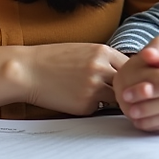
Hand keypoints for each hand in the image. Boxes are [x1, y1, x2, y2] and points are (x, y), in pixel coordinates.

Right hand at [12, 43, 126, 115]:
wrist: (27, 71)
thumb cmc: (53, 59)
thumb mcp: (83, 50)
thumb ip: (104, 59)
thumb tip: (124, 70)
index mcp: (102, 51)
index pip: (131, 65)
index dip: (131, 73)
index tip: (129, 78)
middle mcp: (101, 69)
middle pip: (128, 83)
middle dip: (127, 88)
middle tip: (125, 92)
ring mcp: (94, 89)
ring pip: (117, 98)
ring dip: (114, 99)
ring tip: (103, 97)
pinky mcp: (85, 106)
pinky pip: (98, 108)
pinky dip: (94, 105)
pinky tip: (79, 98)